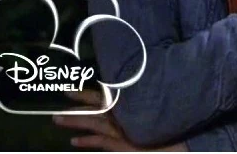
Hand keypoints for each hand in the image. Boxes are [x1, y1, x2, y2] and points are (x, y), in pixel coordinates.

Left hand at [54, 89, 187, 151]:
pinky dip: (88, 142)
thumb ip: (142, 101)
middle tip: (61, 98)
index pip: (105, 96)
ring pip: (94, 123)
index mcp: (130, 104)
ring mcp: (123, 130)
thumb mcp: (153, 109)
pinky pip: (102, 143)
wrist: (180, 143)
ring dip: (75, 121)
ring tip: (57, 119)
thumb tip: (131, 92)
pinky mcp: (124, 146)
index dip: (87, 93)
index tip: (70, 90)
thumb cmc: (169, 124)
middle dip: (78, 103)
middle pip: (96, 107)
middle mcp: (124, 115)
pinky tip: (74, 142)